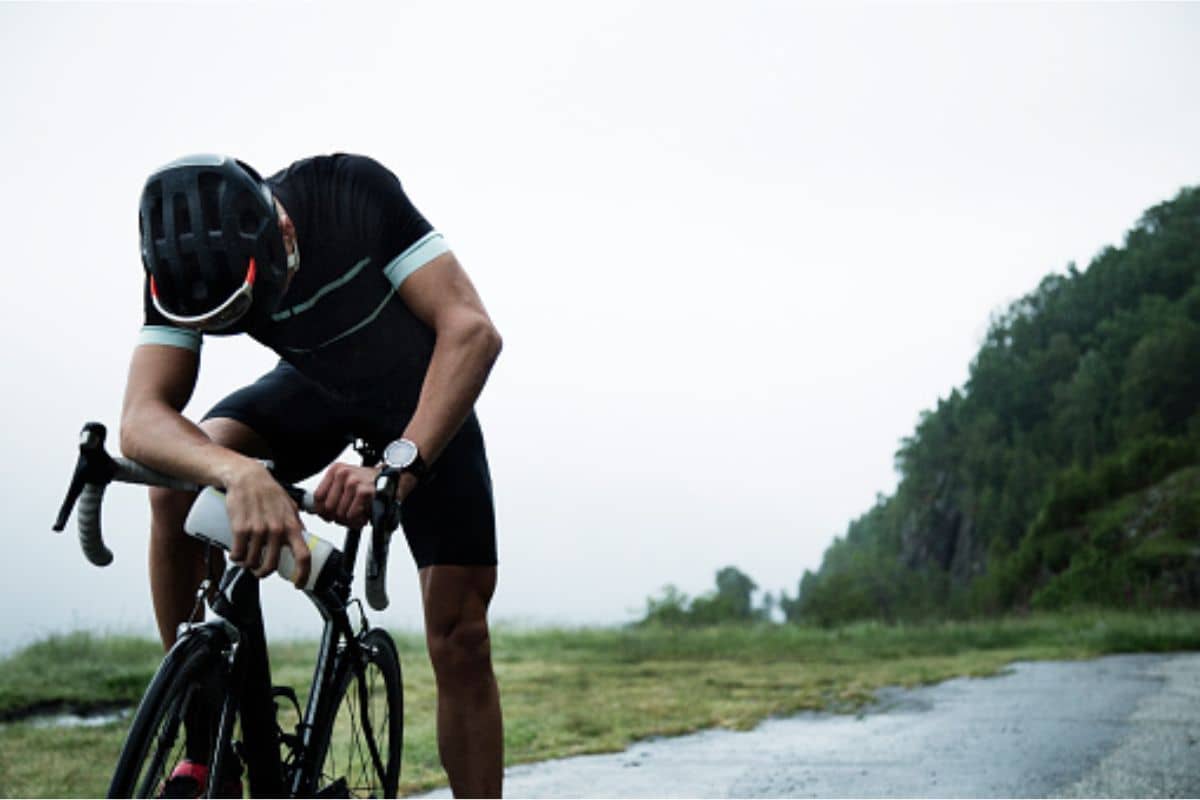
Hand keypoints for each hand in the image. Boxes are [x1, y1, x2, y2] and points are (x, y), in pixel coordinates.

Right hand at [225, 461, 310, 586]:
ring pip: (253, 562)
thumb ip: (297, 523)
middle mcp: (277, 530)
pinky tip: (236, 555)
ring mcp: (258, 530)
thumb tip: (304, 537)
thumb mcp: (290, 506)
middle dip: (264, 573)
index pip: (303, 556)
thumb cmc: (269, 491)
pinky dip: (236, 559)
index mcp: (292, 526)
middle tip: (260, 570)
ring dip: (248, 565)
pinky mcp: (240, 528)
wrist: (248, 477)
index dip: (303, 574)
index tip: (298, 583)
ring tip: (247, 560)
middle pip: (272, 565)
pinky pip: (238, 554)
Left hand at [313, 463, 382, 527]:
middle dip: (337, 517)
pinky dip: (358, 520)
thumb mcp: (346, 481)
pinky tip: (363, 517)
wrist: (392, 480)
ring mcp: (353, 482)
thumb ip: (331, 493)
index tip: (328, 516)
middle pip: (328, 507)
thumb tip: (318, 511)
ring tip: (357, 517)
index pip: (318, 497)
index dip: (322, 511)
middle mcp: (342, 474)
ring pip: (340, 513)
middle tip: (346, 518)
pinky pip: (352, 514)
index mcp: (335, 470)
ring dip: (349, 521)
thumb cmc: (368, 483)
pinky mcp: (364, 491)